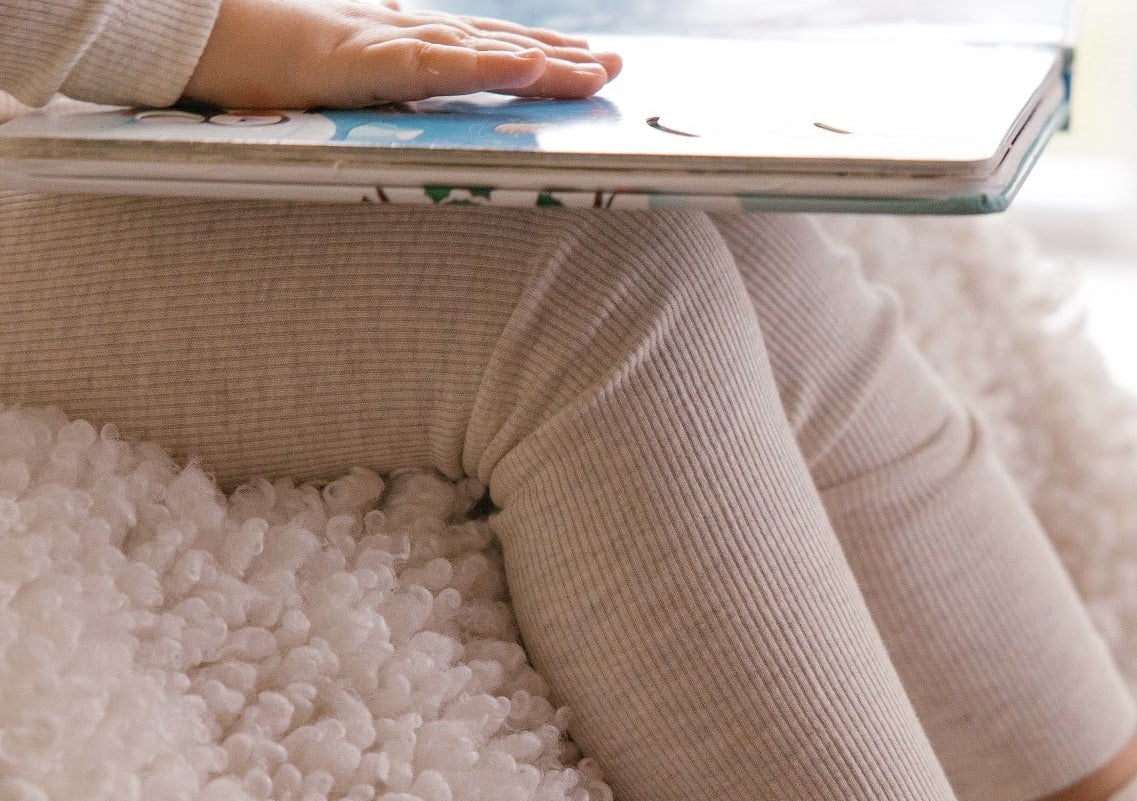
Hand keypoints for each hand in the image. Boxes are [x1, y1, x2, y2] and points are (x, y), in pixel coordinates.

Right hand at [183, 0, 622, 109]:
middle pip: (496, 43)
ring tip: (595, 70)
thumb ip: (380, 90)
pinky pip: (440, 65)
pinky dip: (488, 63)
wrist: (196, 35)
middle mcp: (404, 35)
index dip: (536, 51)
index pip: (483, 46)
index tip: (587, 60)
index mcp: (400, 42)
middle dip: (560, 56)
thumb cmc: (260, 61)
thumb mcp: (337, 81)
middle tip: (615, 67)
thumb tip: (408, 104)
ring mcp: (389, 45)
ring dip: (542, 59)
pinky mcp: (370, 61)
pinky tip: (531, 64)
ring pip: (482, 52)